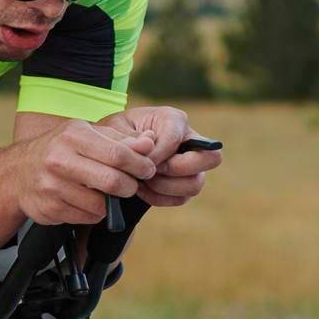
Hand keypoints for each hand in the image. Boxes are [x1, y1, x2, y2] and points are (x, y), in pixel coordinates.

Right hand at [12, 119, 156, 224]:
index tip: (148, 169)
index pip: (119, 153)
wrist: (18, 173)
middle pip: (112, 181)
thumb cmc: (62, 149)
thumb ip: (122, 139)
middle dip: (130, 186)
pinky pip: (87, 218)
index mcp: (73, 135)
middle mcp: (59, 159)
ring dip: (112, 202)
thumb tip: (151, 142)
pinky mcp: (49, 209)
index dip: (140, 165)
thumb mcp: (88, 135)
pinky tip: (87, 201)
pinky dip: (95, 213)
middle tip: (132, 185)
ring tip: (106, 192)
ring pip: (101, 205)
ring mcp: (52, 187)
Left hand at [97, 106, 221, 208]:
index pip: (177, 138)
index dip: (158, 154)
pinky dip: (159, 198)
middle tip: (151, 172)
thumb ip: (130, 138)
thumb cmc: (112, 136)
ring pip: (196, 184)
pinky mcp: (183, 184)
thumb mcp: (114, 131)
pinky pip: (181, 198)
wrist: (108, 154)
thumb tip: (149, 145)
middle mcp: (189, 140)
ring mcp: (190, 165)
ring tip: (142, 182)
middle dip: (177, 169)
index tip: (138, 162)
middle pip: (210, 158)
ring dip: (166, 188)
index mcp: (173, 119)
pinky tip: (142, 190)